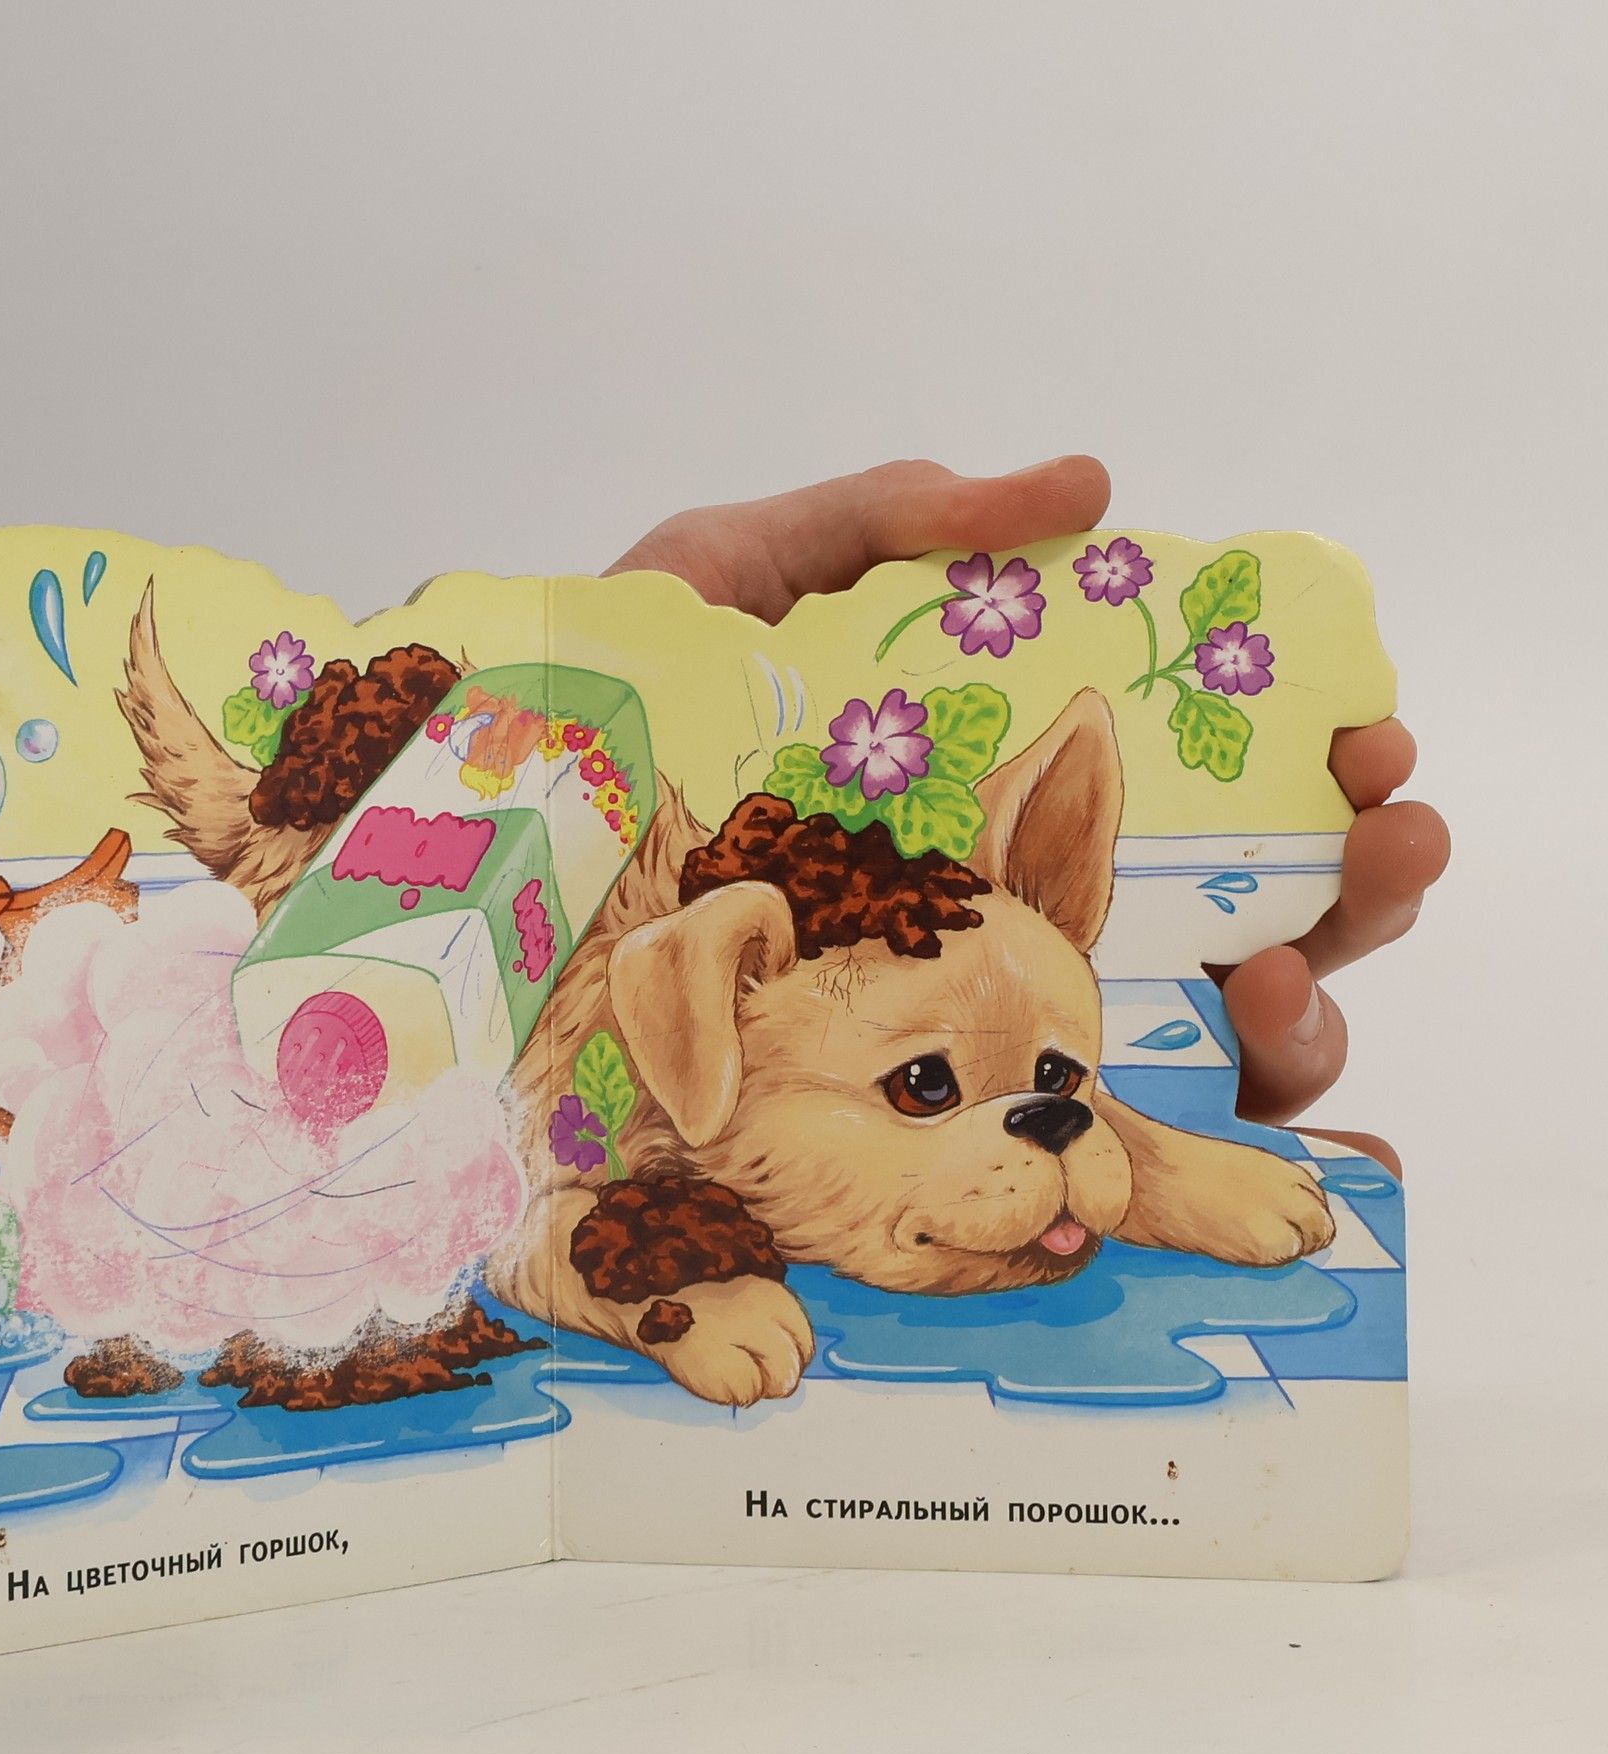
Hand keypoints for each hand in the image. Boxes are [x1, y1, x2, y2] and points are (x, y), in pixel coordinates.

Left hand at [606, 457, 1448, 1174]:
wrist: (483, 865)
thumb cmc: (604, 720)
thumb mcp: (738, 576)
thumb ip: (890, 523)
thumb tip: (1088, 484)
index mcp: (988, 798)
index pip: (1188, 793)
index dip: (1302, 771)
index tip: (1360, 736)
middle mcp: (1011, 918)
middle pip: (1236, 915)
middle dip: (1355, 877)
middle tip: (1389, 825)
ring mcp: (982, 1031)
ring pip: (1203, 1041)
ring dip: (1309, 999)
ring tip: (1294, 961)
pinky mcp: (933, 1127)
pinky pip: (1107, 1151)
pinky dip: (1204, 1114)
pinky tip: (1218, 1036)